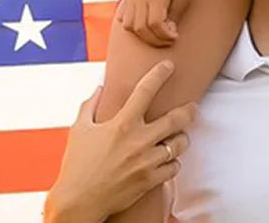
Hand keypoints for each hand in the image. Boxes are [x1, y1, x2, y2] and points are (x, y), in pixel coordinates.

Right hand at [44, 62, 194, 222]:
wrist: (77, 203)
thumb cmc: (76, 166)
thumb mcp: (79, 130)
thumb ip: (91, 105)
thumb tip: (99, 87)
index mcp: (122, 124)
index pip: (146, 90)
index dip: (160, 74)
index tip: (169, 66)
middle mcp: (138, 141)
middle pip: (175, 119)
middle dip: (188, 110)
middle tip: (192, 107)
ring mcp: (146, 162)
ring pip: (179, 144)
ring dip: (181, 139)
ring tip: (179, 137)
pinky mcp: (149, 181)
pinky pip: (173, 167)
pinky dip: (173, 163)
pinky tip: (168, 160)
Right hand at [116, 0, 191, 46]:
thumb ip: (175, 14)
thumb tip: (168, 33)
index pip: (156, 23)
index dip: (165, 35)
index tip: (175, 36)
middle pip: (142, 28)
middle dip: (156, 40)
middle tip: (168, 40)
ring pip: (129, 26)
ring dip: (143, 35)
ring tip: (156, 34)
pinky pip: (123, 19)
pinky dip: (131, 27)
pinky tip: (144, 25)